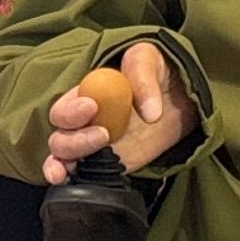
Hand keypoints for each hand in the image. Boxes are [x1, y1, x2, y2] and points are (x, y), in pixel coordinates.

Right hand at [45, 40, 190, 182]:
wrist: (179, 96)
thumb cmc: (155, 70)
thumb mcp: (147, 59)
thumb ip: (144, 79)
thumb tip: (151, 113)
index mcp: (85, 96)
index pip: (65, 108)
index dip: (72, 111)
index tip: (92, 107)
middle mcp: (84, 123)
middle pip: (60, 137)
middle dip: (75, 140)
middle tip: (104, 134)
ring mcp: (95, 147)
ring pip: (64, 159)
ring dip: (64, 163)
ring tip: (79, 163)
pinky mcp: (109, 165)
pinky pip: (82, 176)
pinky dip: (70, 180)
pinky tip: (67, 181)